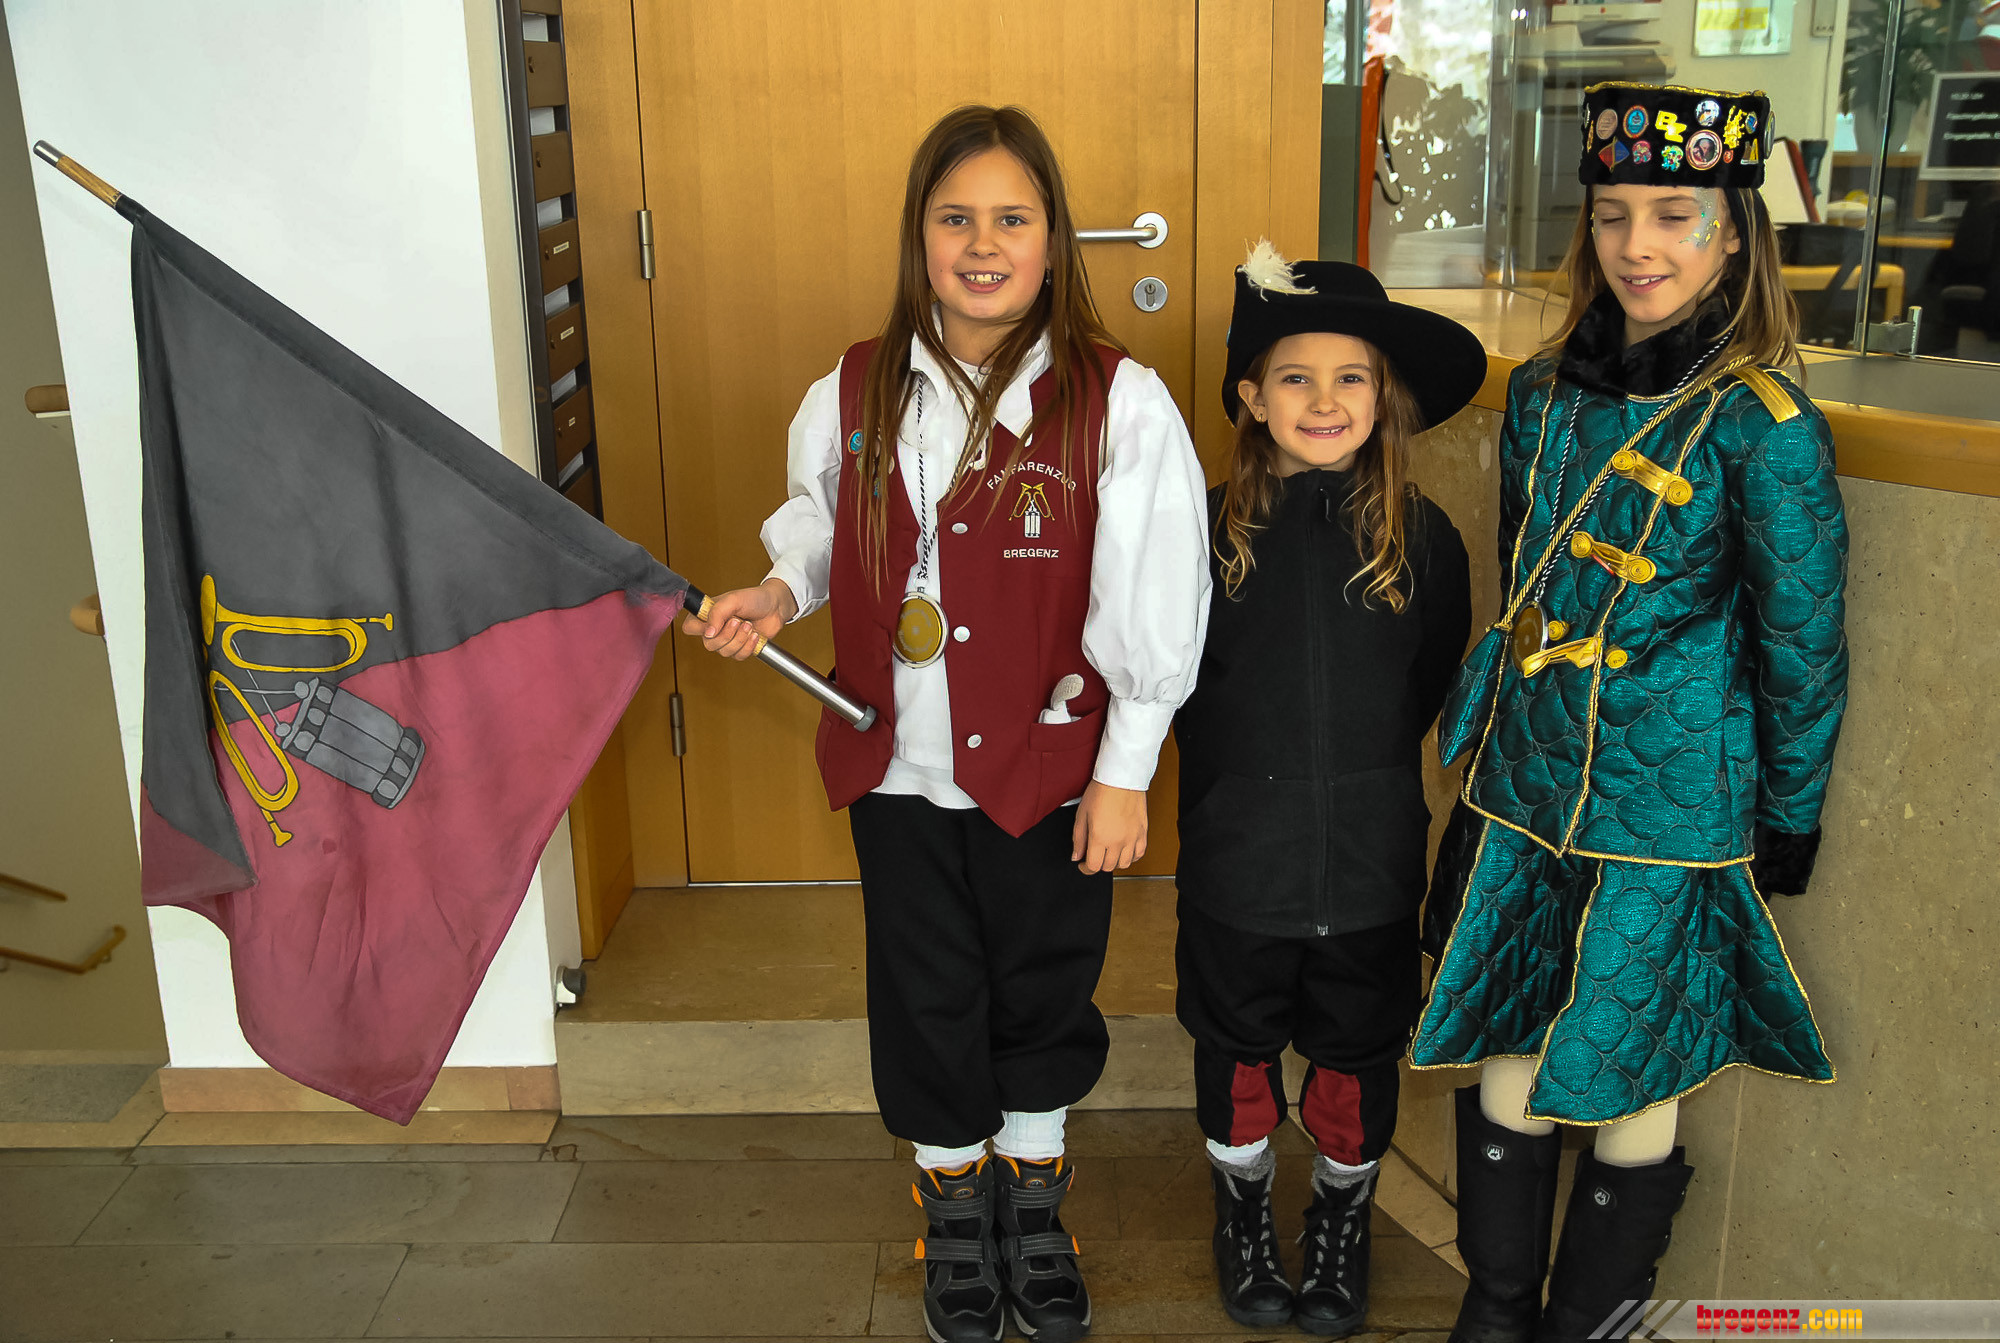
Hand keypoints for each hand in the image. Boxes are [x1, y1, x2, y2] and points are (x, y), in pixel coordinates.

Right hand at [679, 578, 797, 660]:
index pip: (690, 627)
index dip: (700, 629)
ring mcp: (728, 640)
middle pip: (709, 644)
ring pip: (724, 652)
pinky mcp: (741, 648)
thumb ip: (717, 614)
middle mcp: (715, 629)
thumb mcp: (733, 600)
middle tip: (738, 621)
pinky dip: (748, 646)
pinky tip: (755, 635)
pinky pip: (738, 656)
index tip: (715, 623)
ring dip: (740, 639)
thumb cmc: (753, 599)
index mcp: (708, 614)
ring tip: (749, 626)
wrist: (775, 607)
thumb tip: (708, 633)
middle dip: (727, 635)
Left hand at [1072, 781, 1147, 874]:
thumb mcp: (1082, 815)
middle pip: (1108, 867)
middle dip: (1098, 865)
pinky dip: (1131, 857)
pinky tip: (1124, 851)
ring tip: (1108, 853)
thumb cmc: (1101, 791)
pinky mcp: (1142, 832)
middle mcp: (1118, 841)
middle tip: (1094, 856)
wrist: (1121, 778)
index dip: (1085, 869)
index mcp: (1100, 837)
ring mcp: (1132, 838)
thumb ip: (1078, 839)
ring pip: (1125, 864)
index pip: (1093, 866)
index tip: (1082, 864)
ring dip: (1114, 862)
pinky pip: (1139, 854)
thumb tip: (1076, 856)